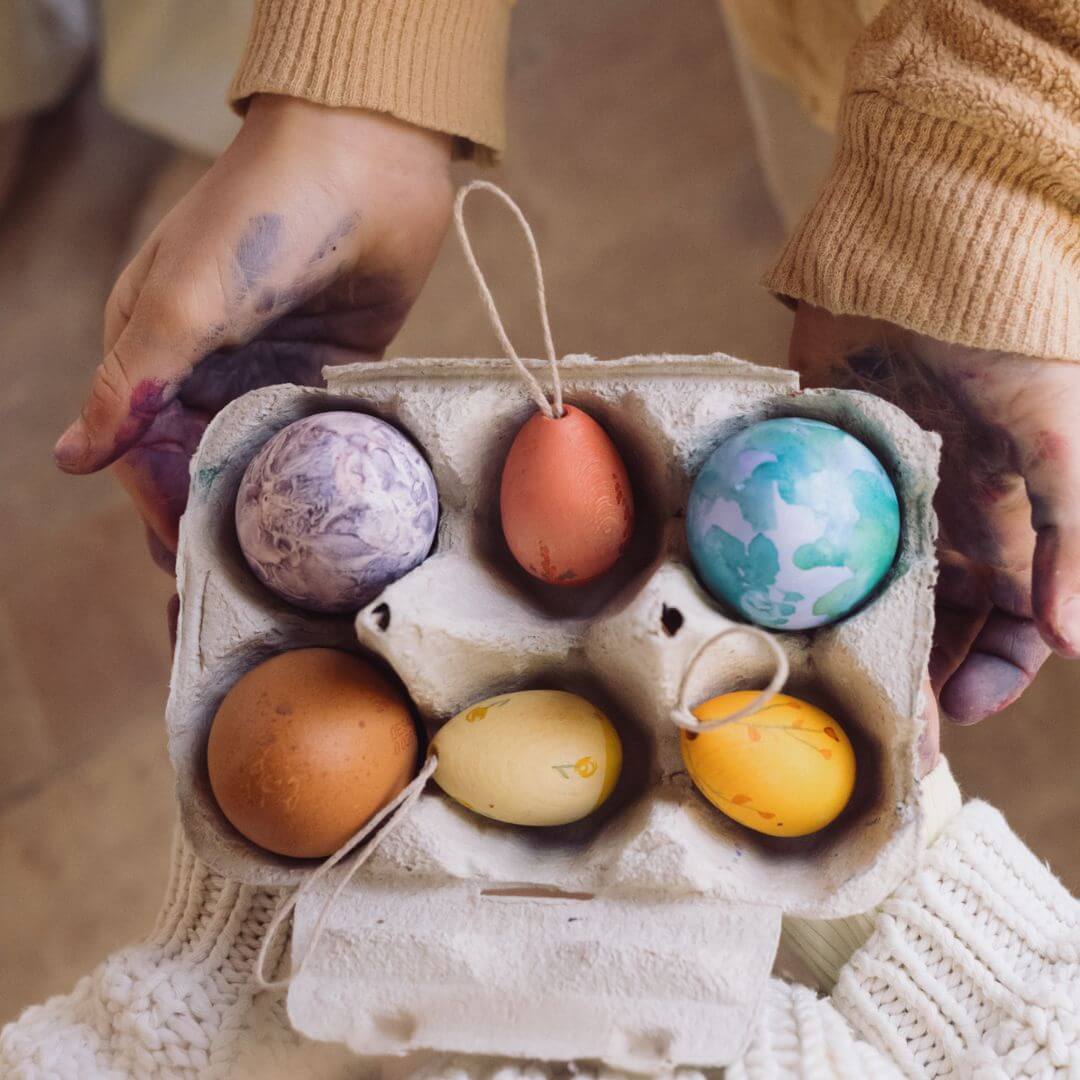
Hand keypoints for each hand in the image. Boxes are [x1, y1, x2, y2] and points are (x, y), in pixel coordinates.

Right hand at [54, 95, 452, 564]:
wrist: (364, 158)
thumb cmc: (259, 218)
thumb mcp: (182, 302)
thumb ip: (134, 383)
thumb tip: (72, 460)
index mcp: (156, 350)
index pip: (148, 451)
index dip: (163, 507)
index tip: (190, 560)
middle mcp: (211, 367)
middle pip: (204, 464)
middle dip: (217, 520)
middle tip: (245, 584)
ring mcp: (273, 368)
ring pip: (262, 455)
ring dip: (271, 504)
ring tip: (290, 567)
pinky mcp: (332, 368)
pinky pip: (319, 431)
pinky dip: (320, 468)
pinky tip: (334, 515)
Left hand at [790, 303, 1079, 724]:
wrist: (923, 265)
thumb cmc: (1008, 343)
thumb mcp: (1060, 438)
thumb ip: (1075, 536)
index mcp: (1010, 534)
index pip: (1009, 632)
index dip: (991, 679)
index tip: (957, 713)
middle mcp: (944, 534)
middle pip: (930, 630)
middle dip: (914, 682)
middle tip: (881, 730)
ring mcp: (877, 512)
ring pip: (866, 601)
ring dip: (853, 645)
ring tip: (825, 688)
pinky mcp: (822, 485)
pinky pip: (808, 548)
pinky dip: (797, 586)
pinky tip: (773, 620)